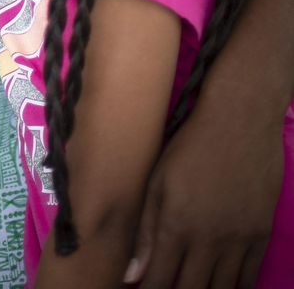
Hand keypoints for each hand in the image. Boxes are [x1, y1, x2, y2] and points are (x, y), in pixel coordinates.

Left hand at [125, 100, 282, 287]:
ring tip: (192, 285)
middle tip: (166, 287)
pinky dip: (235, 288)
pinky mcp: (261, 234)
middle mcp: (208, 240)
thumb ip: (146, 231)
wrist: (239, 121)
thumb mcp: (157, 181)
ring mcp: (239, 239)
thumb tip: (132, 276)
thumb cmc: (189, 146)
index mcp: (176, 226)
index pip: (159, 280)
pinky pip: (249, 277)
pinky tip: (222, 285)